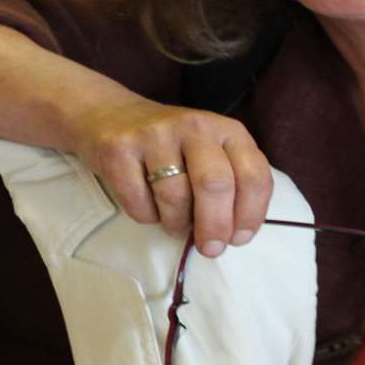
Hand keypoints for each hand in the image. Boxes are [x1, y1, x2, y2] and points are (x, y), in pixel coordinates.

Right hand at [66, 99, 271, 256]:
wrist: (111, 116)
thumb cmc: (171, 146)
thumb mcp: (211, 153)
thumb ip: (230, 185)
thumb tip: (233, 235)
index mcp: (226, 129)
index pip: (253, 175)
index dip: (250, 214)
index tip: (238, 238)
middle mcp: (194, 126)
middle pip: (215, 185)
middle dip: (215, 226)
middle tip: (210, 248)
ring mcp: (154, 135)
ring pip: (175, 198)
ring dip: (177, 224)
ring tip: (174, 222)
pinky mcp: (119, 149)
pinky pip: (139, 203)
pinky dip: (146, 216)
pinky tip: (147, 205)